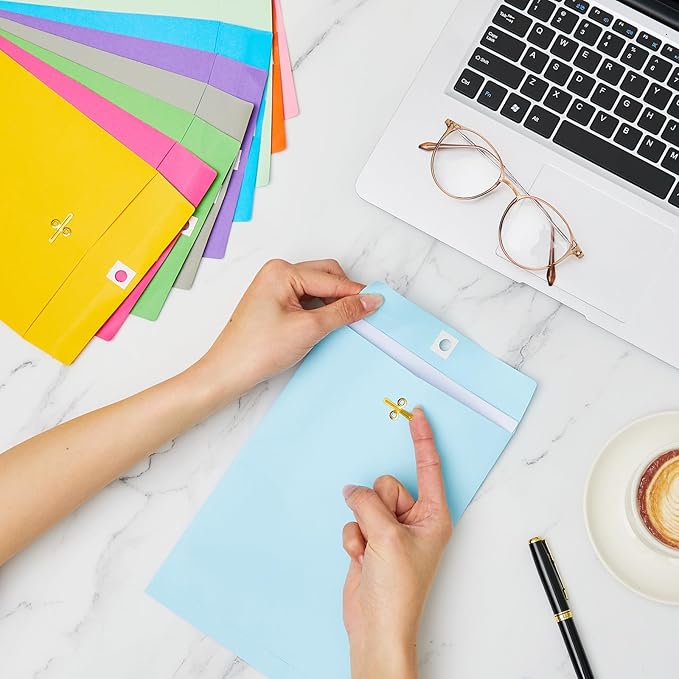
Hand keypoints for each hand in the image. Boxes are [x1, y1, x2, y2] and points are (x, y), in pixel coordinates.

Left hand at [199, 259, 382, 396]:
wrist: (228, 372)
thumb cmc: (256, 350)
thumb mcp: (309, 329)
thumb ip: (343, 312)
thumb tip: (369, 301)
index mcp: (282, 271)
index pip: (331, 279)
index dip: (356, 293)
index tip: (378, 303)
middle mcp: (277, 273)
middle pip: (326, 277)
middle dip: (344, 295)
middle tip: (363, 315)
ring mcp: (275, 288)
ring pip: (318, 289)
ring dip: (333, 304)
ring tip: (344, 324)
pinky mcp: (274, 303)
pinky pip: (306, 300)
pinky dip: (320, 311)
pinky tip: (327, 326)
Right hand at [342, 408, 452, 678]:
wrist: (375, 627)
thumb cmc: (398, 590)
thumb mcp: (388, 537)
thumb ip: (368, 503)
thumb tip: (351, 490)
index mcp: (432, 516)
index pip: (428, 467)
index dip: (422, 439)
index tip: (418, 413)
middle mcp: (413, 519)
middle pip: (386, 484)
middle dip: (377, 506)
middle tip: (383, 533)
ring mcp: (390, 530)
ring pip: (365, 501)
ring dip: (363, 526)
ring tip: (372, 551)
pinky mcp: (370, 540)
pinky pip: (353, 520)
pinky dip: (353, 539)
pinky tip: (362, 560)